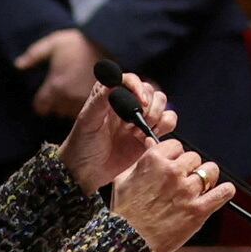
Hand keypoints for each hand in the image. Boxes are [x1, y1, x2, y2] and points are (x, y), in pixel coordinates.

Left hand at [17, 26, 101, 122]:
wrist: (110, 43)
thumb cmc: (79, 43)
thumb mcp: (54, 43)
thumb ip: (34, 55)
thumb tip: (18, 65)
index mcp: (54, 86)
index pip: (40, 107)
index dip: (42, 102)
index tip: (46, 96)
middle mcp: (68, 98)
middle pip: (56, 111)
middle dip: (57, 104)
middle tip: (64, 89)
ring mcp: (84, 102)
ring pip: (71, 113)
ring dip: (71, 106)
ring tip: (76, 91)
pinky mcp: (99, 103)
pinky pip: (88, 111)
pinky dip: (86, 106)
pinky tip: (88, 95)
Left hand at [60, 60, 171, 188]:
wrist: (87, 172)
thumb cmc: (82, 144)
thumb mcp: (88, 120)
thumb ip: (101, 99)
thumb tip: (113, 78)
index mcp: (111, 95)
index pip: (131, 80)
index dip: (139, 88)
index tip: (141, 102)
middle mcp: (127, 103)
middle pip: (151, 91)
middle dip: (149, 106)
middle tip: (135, 123)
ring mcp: (139, 119)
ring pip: (162, 104)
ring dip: (156, 116)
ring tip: (138, 132)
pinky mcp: (149, 134)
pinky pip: (168, 121)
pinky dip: (163, 128)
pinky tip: (145, 140)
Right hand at [112, 137, 233, 251]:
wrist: (127, 243)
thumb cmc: (123, 213)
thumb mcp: (123, 179)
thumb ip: (142, 159)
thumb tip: (151, 142)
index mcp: (154, 161)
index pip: (177, 146)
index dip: (176, 157)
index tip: (175, 165)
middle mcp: (172, 172)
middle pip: (194, 158)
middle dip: (190, 169)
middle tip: (184, 182)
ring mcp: (187, 190)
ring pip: (210, 171)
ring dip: (207, 178)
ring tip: (201, 188)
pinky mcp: (198, 210)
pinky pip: (223, 192)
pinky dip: (225, 192)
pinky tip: (222, 193)